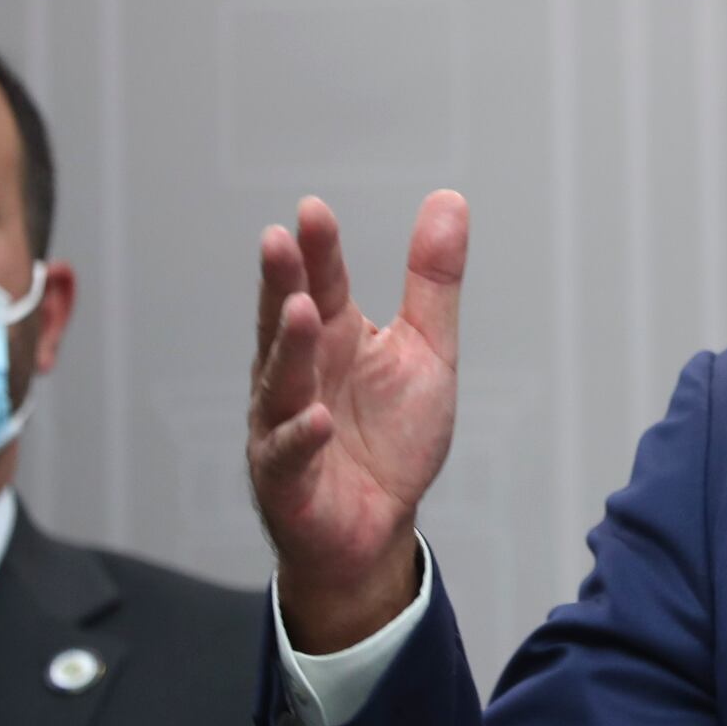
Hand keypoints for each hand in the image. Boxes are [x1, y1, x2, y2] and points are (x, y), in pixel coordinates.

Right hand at [249, 192, 466, 652]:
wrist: (378, 526)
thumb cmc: (392, 436)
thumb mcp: (426, 350)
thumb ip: (432, 281)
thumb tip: (448, 198)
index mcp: (333, 338)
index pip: (323, 284)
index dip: (319, 250)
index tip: (313, 211)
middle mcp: (300, 374)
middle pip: (287, 322)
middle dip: (282, 283)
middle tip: (279, 241)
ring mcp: (285, 424)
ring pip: (282, 382)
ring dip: (290, 348)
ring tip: (300, 311)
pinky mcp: (287, 479)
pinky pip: (291, 454)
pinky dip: (302, 436)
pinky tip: (316, 418)